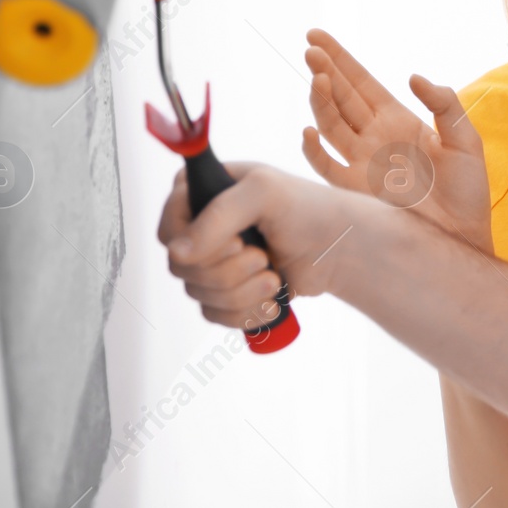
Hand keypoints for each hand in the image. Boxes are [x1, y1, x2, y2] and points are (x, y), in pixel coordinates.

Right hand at [157, 160, 351, 330]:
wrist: (339, 248)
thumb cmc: (306, 209)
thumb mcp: (264, 194)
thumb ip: (218, 216)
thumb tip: (177, 253)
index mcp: (201, 193)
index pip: (168, 228)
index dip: (195, 243)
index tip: (236, 240)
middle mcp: (201, 226)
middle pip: (180, 268)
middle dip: (228, 270)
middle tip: (263, 256)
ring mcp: (212, 261)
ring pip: (198, 294)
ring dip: (241, 292)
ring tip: (273, 276)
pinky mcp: (226, 290)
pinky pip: (214, 315)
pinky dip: (245, 312)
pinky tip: (270, 299)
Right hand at [302, 29, 493, 253]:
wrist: (463, 238)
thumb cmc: (468, 192)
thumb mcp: (466, 140)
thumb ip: (445, 104)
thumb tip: (413, 77)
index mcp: (398, 120)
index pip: (362, 82)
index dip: (341, 59)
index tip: (317, 35)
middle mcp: (374, 137)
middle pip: (342, 97)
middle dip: (325, 70)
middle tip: (310, 46)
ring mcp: (361, 163)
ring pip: (331, 124)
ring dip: (321, 100)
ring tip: (317, 75)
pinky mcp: (356, 191)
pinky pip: (327, 167)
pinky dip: (314, 150)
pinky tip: (310, 130)